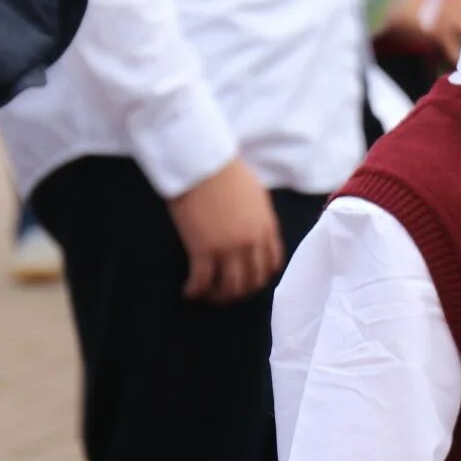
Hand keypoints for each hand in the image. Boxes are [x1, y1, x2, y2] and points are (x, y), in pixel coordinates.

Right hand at [170, 158, 282, 303]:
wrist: (202, 164)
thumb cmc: (227, 172)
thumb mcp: (256, 195)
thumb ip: (260, 218)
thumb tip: (255, 231)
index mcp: (266, 228)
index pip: (272, 264)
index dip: (260, 277)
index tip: (249, 280)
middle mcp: (251, 243)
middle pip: (252, 281)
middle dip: (240, 292)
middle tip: (226, 293)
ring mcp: (228, 249)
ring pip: (229, 288)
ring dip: (219, 297)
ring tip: (207, 295)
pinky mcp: (203, 251)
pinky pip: (202, 282)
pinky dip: (195, 291)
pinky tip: (189, 291)